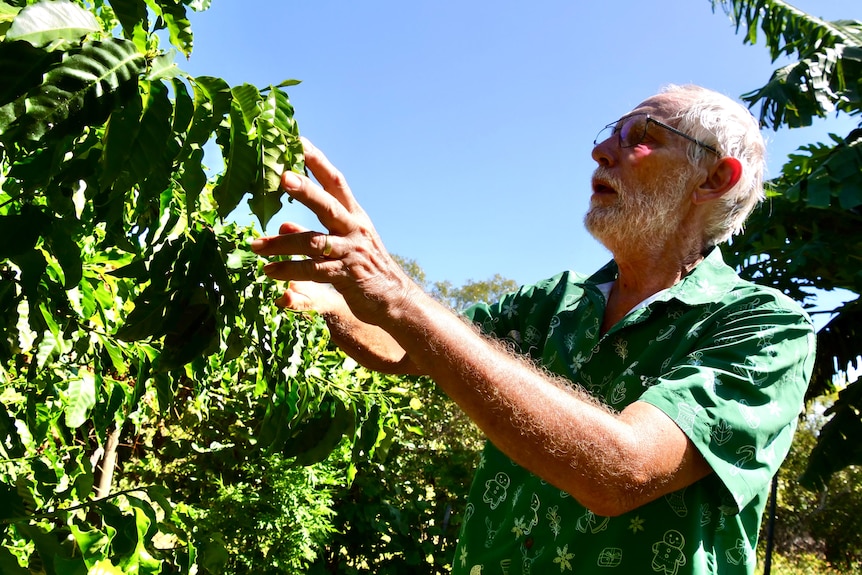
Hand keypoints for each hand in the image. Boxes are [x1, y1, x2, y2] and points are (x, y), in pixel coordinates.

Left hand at [250, 138, 414, 325]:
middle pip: (328, 204)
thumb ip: (313, 232)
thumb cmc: (364, 267)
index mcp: (353, 215)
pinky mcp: (348, 275)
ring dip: (281, 244)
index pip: (335, 181)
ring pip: (314, 242)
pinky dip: (290, 270)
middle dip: (306, 190)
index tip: (298, 140)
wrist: (393, 298)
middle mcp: (354, 228)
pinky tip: (270, 272)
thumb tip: (283, 224)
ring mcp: (352, 251)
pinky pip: (314, 271)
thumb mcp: (343, 244)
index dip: (317, 161)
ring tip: (255, 246)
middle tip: (282, 176)